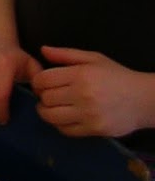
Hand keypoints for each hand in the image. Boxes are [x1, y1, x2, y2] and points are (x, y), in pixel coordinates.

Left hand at [34, 46, 152, 138]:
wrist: (144, 99)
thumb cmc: (117, 76)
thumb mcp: (94, 59)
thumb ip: (66, 54)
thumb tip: (42, 50)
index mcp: (80, 75)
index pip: (43, 80)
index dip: (37, 82)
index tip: (42, 84)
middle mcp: (83, 95)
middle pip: (45, 98)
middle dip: (42, 97)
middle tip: (48, 96)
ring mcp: (89, 114)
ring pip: (51, 116)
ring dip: (46, 112)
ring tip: (52, 107)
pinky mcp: (95, 129)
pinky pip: (65, 130)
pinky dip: (60, 125)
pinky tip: (65, 117)